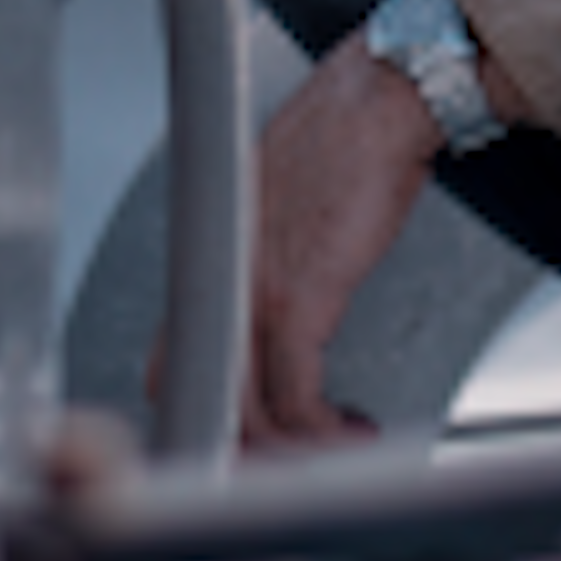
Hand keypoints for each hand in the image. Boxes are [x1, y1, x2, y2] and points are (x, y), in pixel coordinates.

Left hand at [240, 40, 447, 447]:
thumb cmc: (351, 132)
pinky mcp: (301, 300)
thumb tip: (296, 268)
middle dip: (243, 447)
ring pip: (249, 412)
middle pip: (203, 394)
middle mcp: (223, 274)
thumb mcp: (287, 191)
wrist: (385, 97)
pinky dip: (326, 432)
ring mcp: (256, 290)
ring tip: (342, 445)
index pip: (176, 354)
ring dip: (296, 450)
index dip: (208, 405)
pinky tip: (358, 429)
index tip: (252, 433)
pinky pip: (297, 401)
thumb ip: (274, 237)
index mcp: (216, 250)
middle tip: (292, 462)